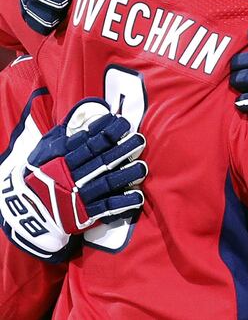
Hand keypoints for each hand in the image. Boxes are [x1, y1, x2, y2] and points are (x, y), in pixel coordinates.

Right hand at [0, 99, 146, 261]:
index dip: (107, 132)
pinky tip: (138, 196)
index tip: (123, 122)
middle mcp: (73, 176)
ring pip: (106, 183)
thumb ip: (63, 133)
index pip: (88, 142)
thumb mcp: (44, 149)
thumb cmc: (39, 172)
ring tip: (143, 167)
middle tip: (140, 140)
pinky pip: (105, 208)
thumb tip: (81, 112)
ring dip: (126, 175)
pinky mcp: (84, 213)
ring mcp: (79, 195)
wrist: (26, 207)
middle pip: (101, 161)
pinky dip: (122, 203)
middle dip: (122, 150)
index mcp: (63, 159)